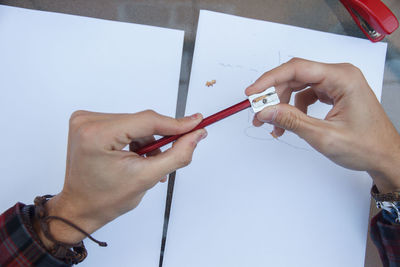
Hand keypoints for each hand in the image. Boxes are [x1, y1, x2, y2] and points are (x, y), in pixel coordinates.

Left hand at [40, 110, 206, 244]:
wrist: (81, 207)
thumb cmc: (105, 199)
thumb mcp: (147, 178)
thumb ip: (177, 154)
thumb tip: (196, 135)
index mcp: (97, 135)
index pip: (146, 121)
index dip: (175, 123)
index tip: (196, 122)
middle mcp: (88, 122)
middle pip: (141, 121)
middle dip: (158, 139)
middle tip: (168, 156)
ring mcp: (86, 121)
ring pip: (135, 123)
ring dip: (147, 141)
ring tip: (146, 163)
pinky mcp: (89, 123)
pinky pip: (124, 124)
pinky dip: (135, 139)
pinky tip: (136, 156)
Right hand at [245, 58, 399, 193]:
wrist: (385, 158)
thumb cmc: (367, 146)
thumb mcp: (324, 136)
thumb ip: (292, 121)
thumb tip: (265, 111)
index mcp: (342, 78)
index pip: (297, 68)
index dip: (270, 79)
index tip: (252, 92)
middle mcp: (340, 76)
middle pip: (295, 76)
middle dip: (274, 95)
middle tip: (258, 112)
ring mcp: (337, 84)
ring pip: (298, 86)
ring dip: (282, 104)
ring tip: (272, 124)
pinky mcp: (334, 94)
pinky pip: (306, 95)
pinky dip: (293, 109)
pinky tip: (288, 123)